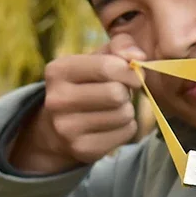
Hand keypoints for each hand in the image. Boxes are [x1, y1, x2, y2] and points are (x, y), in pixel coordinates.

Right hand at [9, 34, 145, 173]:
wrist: (57, 129)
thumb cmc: (86, 84)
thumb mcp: (96, 59)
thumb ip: (120, 46)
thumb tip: (139, 56)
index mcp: (58, 71)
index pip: (107, 67)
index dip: (130, 70)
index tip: (133, 74)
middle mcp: (57, 100)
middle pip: (117, 94)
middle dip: (126, 92)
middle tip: (120, 93)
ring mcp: (67, 128)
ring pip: (124, 115)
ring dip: (127, 110)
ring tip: (113, 108)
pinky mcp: (82, 149)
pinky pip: (126, 134)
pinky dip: (127, 128)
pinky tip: (112, 124)